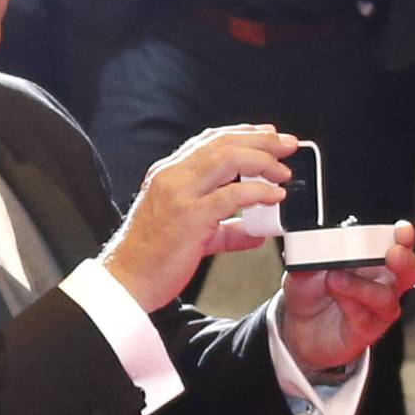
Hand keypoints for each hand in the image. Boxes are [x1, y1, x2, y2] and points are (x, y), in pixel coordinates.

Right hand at [100, 123, 296, 311]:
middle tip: (288, 144)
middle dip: (260, 139)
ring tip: (284, 169)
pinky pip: (231, 196)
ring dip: (263, 160)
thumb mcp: (193, 234)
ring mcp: (179, 194)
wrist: (127, 281)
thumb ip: (226, 230)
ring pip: (228, 159)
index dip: (242, 133)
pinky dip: (258, 192)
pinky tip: (275, 195)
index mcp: (168, 174)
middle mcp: (172, 176)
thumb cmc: (152, 258)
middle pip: (223, 143)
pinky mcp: (189, 217)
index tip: (268, 134)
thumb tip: (255, 232)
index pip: (208, 141)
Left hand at [279, 222, 414, 376]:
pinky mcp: (367, 330)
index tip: (401, 229)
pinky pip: (365, 316)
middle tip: (393, 253)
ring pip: (386, 296)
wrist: (298, 328)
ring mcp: (376, 308)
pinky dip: (350, 302)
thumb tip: (313, 244)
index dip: (404, 236)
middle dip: (405, 260)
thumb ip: (310, 256)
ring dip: (361, 285)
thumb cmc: (311, 293)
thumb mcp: (303, 267)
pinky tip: (336, 295)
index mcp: (372, 259)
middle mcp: (381, 282)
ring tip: (335, 278)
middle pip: (409, 271)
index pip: (397, 244)